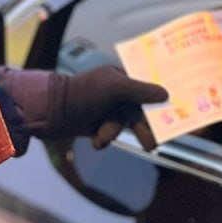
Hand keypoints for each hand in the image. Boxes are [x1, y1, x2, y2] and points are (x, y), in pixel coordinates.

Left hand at [9, 65, 167, 148]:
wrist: (50, 110)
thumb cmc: (83, 93)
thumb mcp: (114, 88)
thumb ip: (140, 90)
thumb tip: (165, 94)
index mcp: (119, 78)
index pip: (146, 89)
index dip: (158, 102)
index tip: (171, 118)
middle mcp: (114, 92)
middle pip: (137, 111)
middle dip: (141, 128)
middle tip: (151, 145)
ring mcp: (104, 109)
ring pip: (121, 125)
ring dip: (113, 133)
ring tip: (103, 137)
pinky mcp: (94, 125)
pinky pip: (107, 134)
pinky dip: (103, 139)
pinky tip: (95, 140)